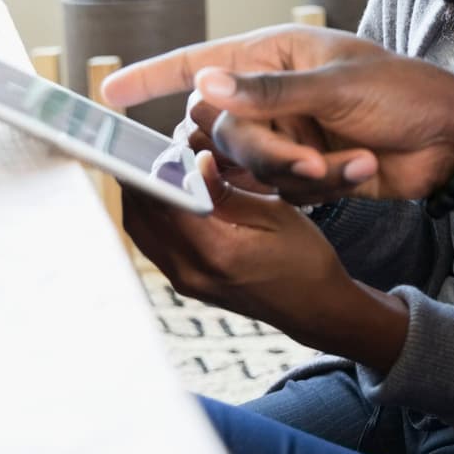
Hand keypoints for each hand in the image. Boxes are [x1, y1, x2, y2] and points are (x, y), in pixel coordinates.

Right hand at [104, 25, 453, 205]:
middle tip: (308, 161)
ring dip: (297, 174)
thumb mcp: (340, 86)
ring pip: (249, 167)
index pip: (200, 61)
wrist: (452, 140)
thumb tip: (205, 84)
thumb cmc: (405, 90)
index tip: (107, 94)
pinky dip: (319, 188)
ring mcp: (284, 135)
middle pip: (221, 130)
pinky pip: (282, 190)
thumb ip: (271, 91)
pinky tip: (360, 170)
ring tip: (349, 164)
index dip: (153, 76)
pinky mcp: (302, 172)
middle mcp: (270, 95)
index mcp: (274, 54)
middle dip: (261, 152)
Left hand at [124, 151, 357, 340]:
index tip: (157, 146)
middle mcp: (192, 272)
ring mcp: (186, 283)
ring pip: (141, 232)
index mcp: (218, 252)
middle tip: (151, 150)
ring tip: (154, 168)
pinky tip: (166, 196)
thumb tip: (195, 162)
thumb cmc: (305, 258)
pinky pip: (153, 245)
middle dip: (140, 181)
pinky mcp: (186, 285)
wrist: (313, 307)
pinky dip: (152, 217)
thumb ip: (229, 192)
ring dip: (141, 199)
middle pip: (142, 219)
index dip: (156, 171)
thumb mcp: (276, 214)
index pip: (166, 204)